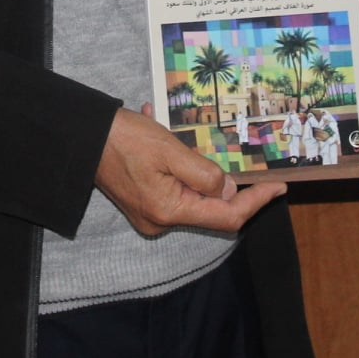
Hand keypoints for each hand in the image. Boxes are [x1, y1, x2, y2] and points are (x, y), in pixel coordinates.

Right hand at [95, 104, 285, 234]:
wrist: (80, 138)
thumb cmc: (124, 139)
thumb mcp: (171, 150)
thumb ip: (204, 174)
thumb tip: (228, 189)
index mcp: (169, 210)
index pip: (226, 215)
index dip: (255, 202)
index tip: (278, 187)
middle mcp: (160, 220)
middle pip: (208, 208)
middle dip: (222, 182)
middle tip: (231, 155)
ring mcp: (149, 214)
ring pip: (190, 195)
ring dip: (195, 168)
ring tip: (179, 137)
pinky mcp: (141, 202)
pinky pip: (171, 188)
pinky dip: (176, 166)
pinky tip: (162, 136)